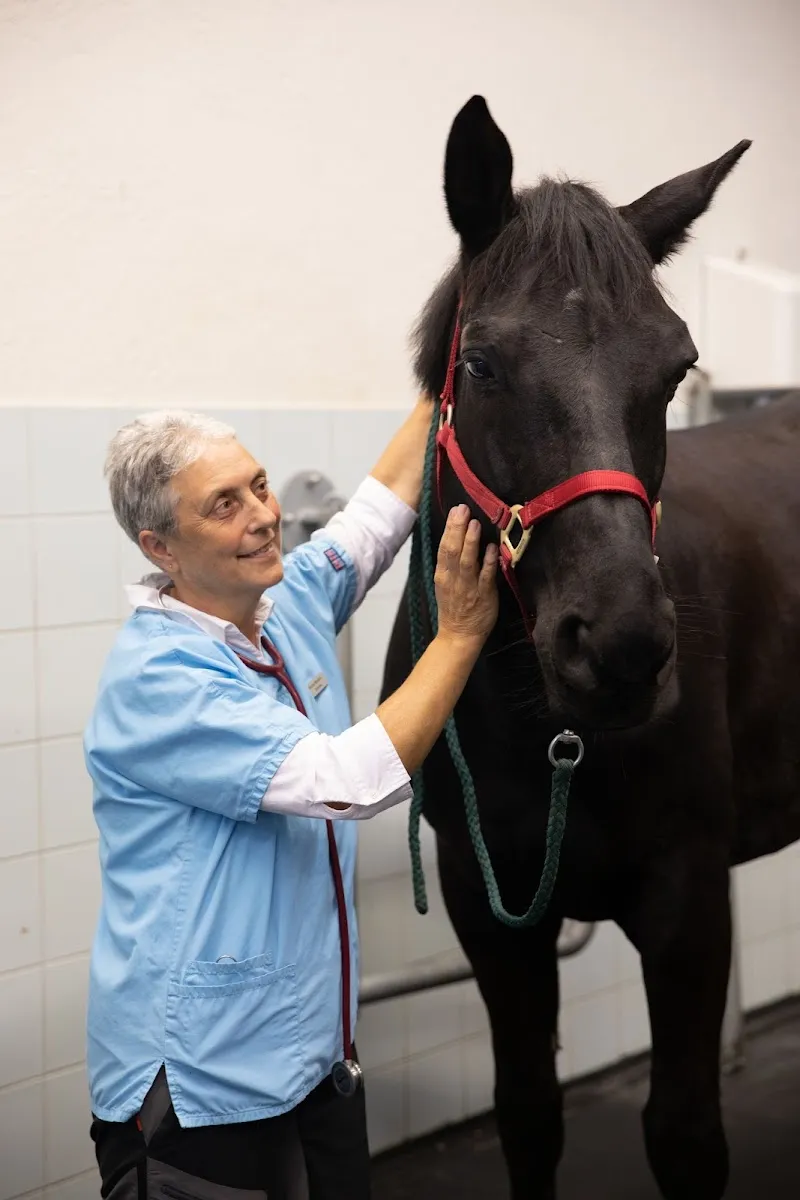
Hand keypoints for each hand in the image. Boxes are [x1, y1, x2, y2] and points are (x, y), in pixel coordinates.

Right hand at [434, 505, 498, 645]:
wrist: (459, 635)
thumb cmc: (454, 607)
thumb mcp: (445, 582)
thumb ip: (450, 562)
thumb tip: (457, 536)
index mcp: (442, 574)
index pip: (443, 547)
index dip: (450, 528)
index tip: (455, 510)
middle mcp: (453, 579)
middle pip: (452, 550)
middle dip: (457, 529)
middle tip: (463, 509)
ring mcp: (468, 587)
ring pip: (467, 561)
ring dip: (471, 542)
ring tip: (475, 523)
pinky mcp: (483, 595)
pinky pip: (485, 576)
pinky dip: (487, 562)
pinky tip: (491, 548)